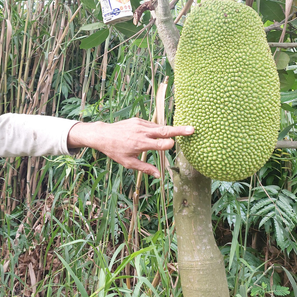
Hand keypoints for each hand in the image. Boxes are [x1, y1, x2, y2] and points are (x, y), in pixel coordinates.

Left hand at [67, 118, 193, 177]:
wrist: (103, 134)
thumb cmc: (115, 151)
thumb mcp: (128, 163)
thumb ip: (144, 168)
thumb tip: (158, 176)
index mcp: (139, 144)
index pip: (158, 143)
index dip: (167, 144)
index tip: (173, 145)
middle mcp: (141, 132)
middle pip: (163, 130)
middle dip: (179, 130)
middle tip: (192, 129)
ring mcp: (140, 124)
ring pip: (159, 127)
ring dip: (171, 129)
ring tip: (185, 129)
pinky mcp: (138, 120)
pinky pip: (152, 124)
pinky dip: (159, 128)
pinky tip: (163, 132)